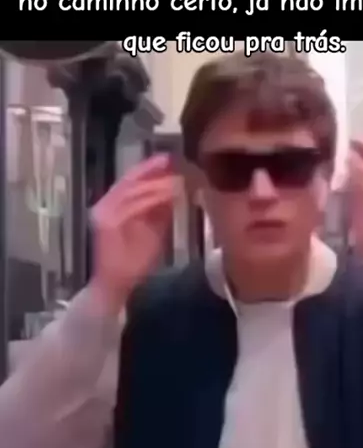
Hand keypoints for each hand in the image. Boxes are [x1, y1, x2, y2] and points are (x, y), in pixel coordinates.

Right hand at [90, 156, 180, 311]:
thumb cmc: (134, 262)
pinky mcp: (105, 224)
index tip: (170, 160)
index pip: (132, 181)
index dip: (150, 169)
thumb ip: (160, 212)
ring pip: (130, 190)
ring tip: (174, 178)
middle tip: (172, 161)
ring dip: (154, 183)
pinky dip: (149, 199)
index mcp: (114, 206)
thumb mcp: (154, 231)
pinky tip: (165, 194)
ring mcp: (103, 214)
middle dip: (151, 169)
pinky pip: (130, 205)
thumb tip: (174, 190)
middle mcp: (105, 206)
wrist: (117, 286)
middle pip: (129, 180)